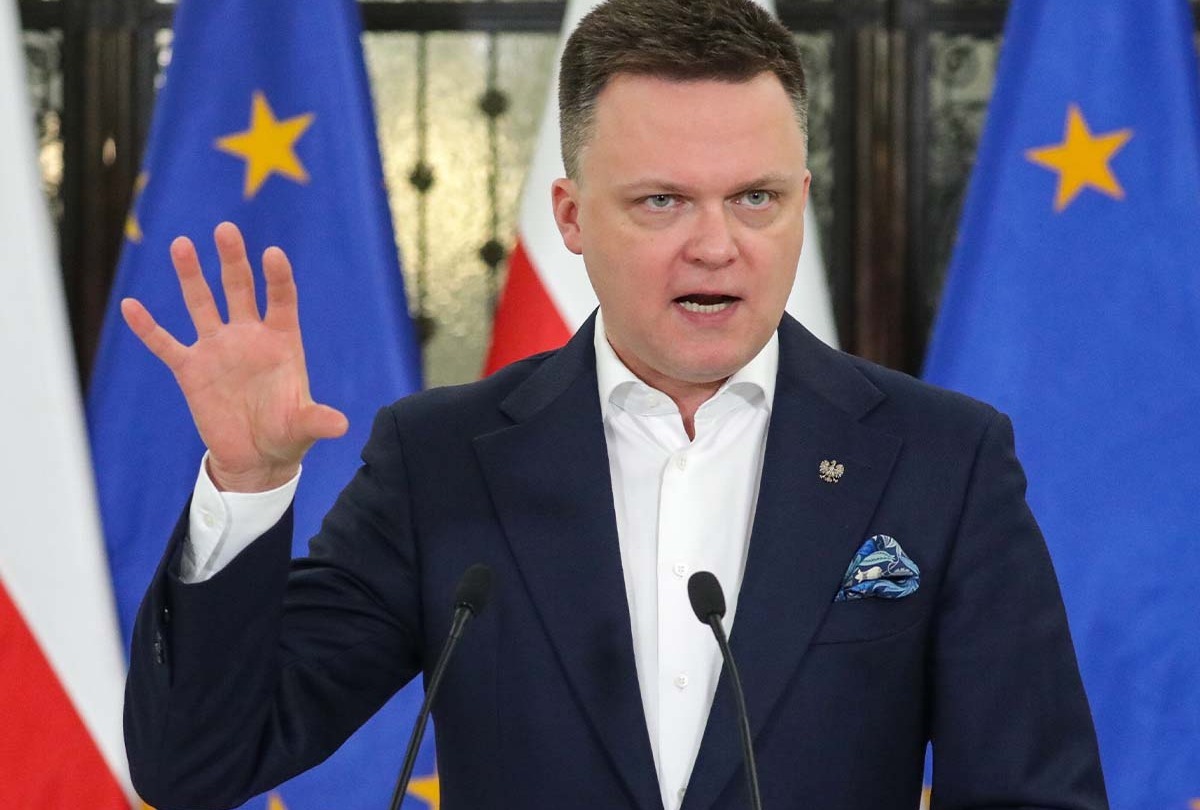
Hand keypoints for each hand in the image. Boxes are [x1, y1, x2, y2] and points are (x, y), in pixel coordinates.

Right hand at [121, 221, 347, 491]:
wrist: (256, 456)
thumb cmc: (287, 434)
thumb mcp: (303, 426)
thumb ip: (318, 420)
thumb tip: (342, 426)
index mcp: (282, 341)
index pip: (281, 300)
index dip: (277, 278)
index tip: (273, 254)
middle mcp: (248, 336)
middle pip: (240, 289)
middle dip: (233, 260)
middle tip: (225, 229)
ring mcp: (218, 349)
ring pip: (202, 304)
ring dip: (191, 276)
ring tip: (182, 244)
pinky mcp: (191, 370)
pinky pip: (165, 345)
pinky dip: (148, 328)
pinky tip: (130, 306)